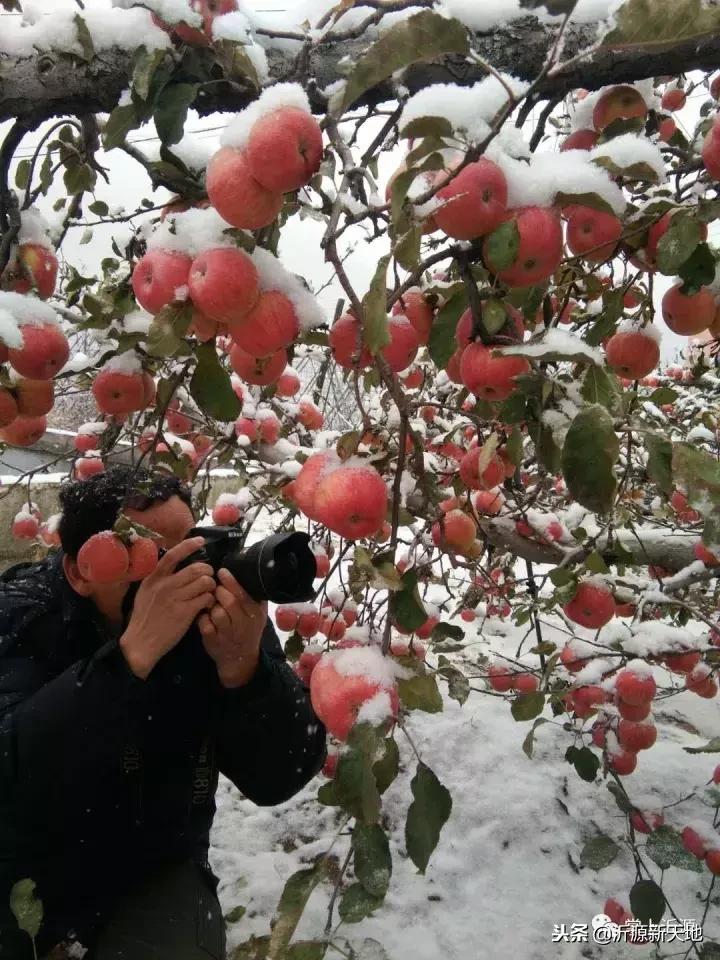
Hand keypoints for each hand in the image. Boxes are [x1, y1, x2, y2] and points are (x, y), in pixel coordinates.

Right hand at [119, 537, 215, 679]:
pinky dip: (210, 600)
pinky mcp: (185, 613)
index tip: (200, 541)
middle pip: (196, 568)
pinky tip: (206, 605)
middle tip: (209, 577)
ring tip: (208, 592)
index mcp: (154, 579)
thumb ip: (159, 579)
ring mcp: (175, 599)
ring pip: (204, 582)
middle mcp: (165, 586)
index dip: (188, 545)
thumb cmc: (144, 618)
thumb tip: (176, 566)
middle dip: (208, 570)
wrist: (141, 642)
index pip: (172, 555)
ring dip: (211, 585)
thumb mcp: (145, 593)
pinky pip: (206, 598)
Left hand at [198, 568, 266, 687]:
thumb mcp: (258, 614)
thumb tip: (247, 571)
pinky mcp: (213, 641)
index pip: (243, 595)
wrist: (240, 659)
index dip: (231, 581)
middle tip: (214, 586)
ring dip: (211, 604)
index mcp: (255, 614)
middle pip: (229, 602)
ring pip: (216, 612)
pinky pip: (204, 623)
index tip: (221, 571)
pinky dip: (202, 617)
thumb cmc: (248, 629)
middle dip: (219, 590)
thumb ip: (254, 595)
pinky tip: (205, 615)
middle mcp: (243, 625)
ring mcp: (227, 634)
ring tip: (211, 602)